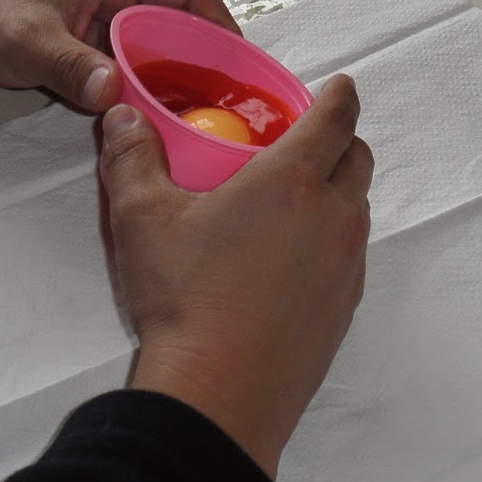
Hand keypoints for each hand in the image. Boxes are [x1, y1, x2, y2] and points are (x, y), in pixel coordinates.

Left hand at [0, 0, 235, 111]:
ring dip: (179, 72)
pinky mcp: (99, 30)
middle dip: (205, 57)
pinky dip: (152, 78)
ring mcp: (112, 6)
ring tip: (204, 112)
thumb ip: (70, 67)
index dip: (221, 25)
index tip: (240, 67)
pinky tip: (163, 110)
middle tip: (228, 102)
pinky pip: (139, 53)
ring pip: (163, 39)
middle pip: (183, 18)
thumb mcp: (28, 44)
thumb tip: (114, 93)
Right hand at [100, 75, 372, 475]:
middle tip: (304, 139)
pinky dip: (331, 240)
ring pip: (357, 209)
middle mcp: (333, 216)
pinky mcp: (346, 309)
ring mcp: (347, 266)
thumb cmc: (184, 302)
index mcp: (293, 180)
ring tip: (291, 200)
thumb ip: (133, 156)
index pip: (337, 117)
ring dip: (335, 192)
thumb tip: (123, 116)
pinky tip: (289, 256)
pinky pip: (350, 256)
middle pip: (358, 158)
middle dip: (339, 139)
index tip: (336, 86)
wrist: (218, 396)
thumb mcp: (143, 218)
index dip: (339, 94)